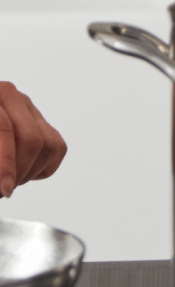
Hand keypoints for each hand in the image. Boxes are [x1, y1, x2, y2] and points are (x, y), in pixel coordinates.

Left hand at [0, 82, 66, 197]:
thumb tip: (1, 186)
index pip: (3, 129)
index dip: (5, 164)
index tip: (3, 190)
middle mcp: (8, 94)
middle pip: (31, 139)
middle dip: (18, 172)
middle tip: (2, 191)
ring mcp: (27, 107)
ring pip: (48, 145)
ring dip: (29, 173)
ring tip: (7, 182)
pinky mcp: (40, 121)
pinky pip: (56, 148)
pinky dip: (41, 168)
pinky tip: (19, 173)